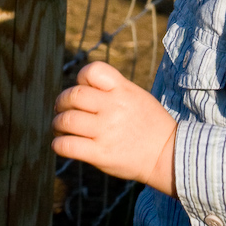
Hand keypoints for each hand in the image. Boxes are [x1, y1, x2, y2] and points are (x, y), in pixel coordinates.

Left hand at [52, 61, 176, 196]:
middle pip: (73, 96)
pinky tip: (62, 143)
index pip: (93, 70)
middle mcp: (113, 107)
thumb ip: (110, 88)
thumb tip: (79, 87)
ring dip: (57, 123)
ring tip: (59, 126)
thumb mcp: (135, 95)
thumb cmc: (149, 123)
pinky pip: (68, 145)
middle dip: (62, 101)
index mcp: (123, 89)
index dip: (81, 77)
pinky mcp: (101, 154)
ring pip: (66, 120)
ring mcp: (106, 131)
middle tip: (61, 108)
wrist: (167, 155)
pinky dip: (59, 144)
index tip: (81, 88)